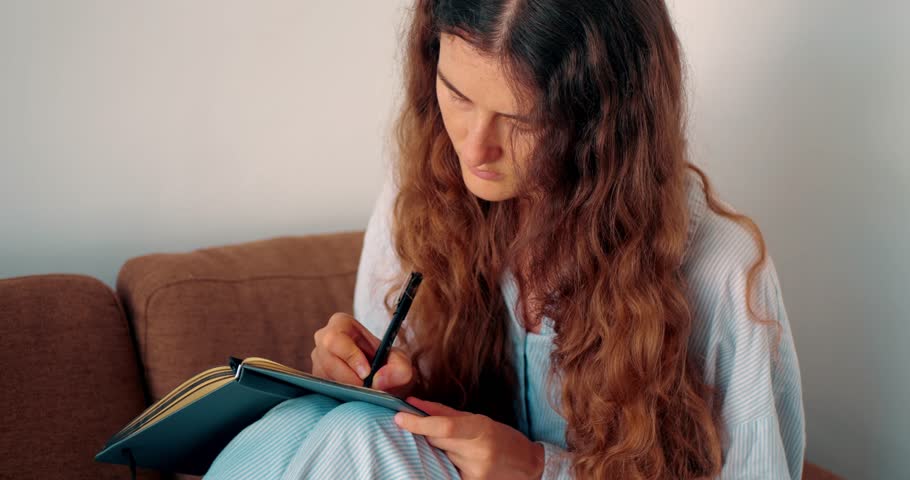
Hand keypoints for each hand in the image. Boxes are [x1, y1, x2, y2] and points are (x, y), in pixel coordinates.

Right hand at [310, 312, 415, 395]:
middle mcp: (323, 340)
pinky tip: (355, 396)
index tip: (367, 373)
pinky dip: (340, 396)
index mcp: (340, 323)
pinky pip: (323, 390)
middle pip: (327, 360)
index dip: (351, 357)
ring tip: (364, 392)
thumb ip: (398, 368)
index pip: (336, 339)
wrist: (382, 380)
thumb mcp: (400, 363)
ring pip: (324, 378)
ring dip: (346, 389)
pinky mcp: (316, 380)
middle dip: (348, 377)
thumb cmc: (388, 365)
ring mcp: (317, 360)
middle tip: (367, 388)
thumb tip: (378, 380)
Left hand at [394, 397, 544, 479]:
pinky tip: (456, 460)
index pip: (444, 427)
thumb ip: (443, 412)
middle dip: (426, 433)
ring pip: (439, 457)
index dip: (418, 422)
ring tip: (455, 447)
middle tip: (422, 426)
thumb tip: (413, 403)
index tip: (399, 417)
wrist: (528, 467)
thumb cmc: (503, 438)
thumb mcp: (478, 419)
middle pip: (437, 441)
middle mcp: (477, 454)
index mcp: (481, 431)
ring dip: (438, 450)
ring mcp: (474, 474)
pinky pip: (446, 471)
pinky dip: (445, 464)